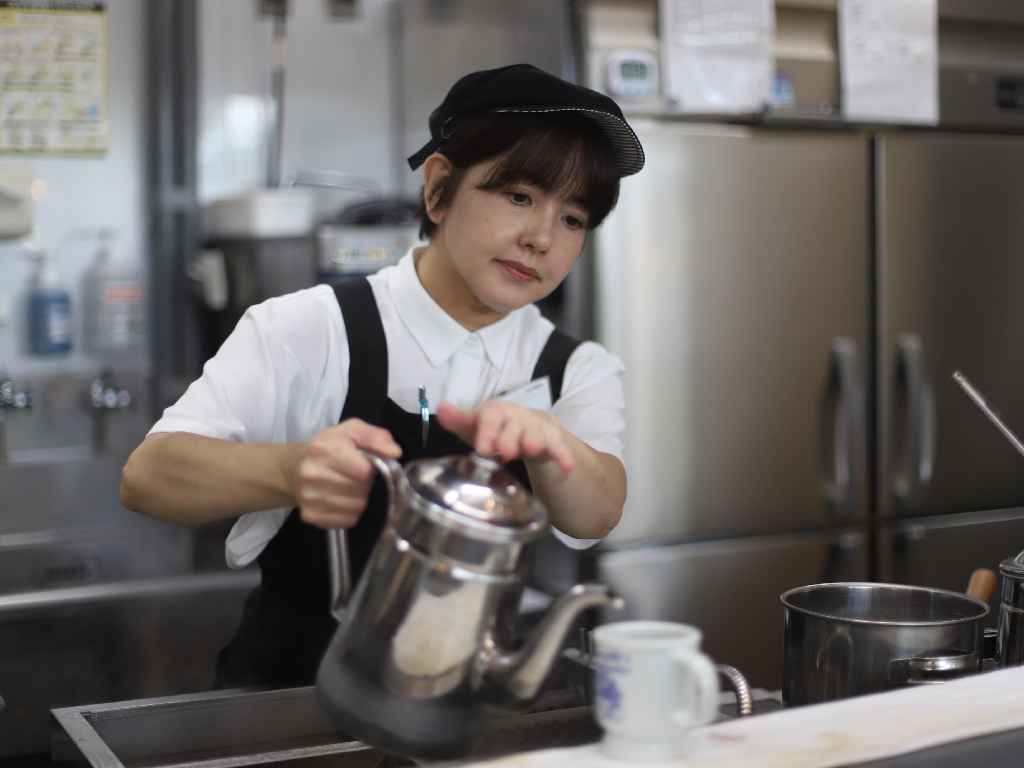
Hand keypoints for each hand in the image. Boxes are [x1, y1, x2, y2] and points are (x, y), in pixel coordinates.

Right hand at [295, 419, 400, 528]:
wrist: (295, 468)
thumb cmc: (329, 447)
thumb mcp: (352, 431)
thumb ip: (376, 437)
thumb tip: (395, 452)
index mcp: (323, 449)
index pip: (364, 471)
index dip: (369, 467)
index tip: (361, 462)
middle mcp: (311, 474)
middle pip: (361, 489)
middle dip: (364, 482)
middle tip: (351, 473)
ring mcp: (309, 498)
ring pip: (357, 507)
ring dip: (358, 497)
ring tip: (345, 485)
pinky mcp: (311, 516)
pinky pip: (348, 520)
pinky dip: (349, 511)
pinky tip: (339, 498)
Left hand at [436, 400, 575, 472]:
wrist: (526, 427)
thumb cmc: (494, 428)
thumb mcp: (473, 426)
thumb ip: (457, 420)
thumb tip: (442, 408)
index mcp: (495, 411)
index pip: (491, 415)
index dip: (487, 430)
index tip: (482, 447)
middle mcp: (516, 414)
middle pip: (513, 425)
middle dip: (508, 438)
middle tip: (504, 451)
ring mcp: (535, 425)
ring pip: (535, 432)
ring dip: (533, 440)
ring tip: (530, 449)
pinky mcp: (551, 437)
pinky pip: (557, 445)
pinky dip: (562, 454)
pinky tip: (566, 466)